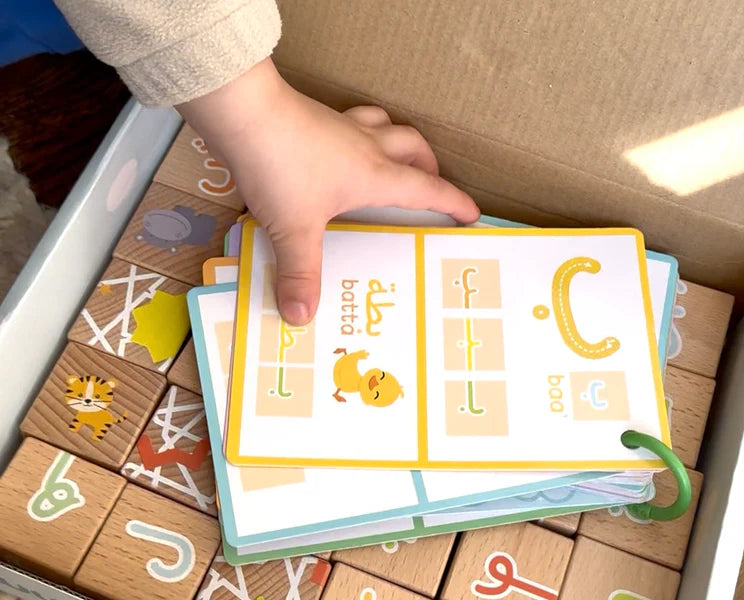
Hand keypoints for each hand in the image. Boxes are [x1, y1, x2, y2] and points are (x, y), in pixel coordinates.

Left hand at [177, 58, 479, 324]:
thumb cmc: (280, 167)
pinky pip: (352, 120)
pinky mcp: (317, 117)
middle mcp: (367, 146)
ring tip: (397, 160)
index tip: (471, 214)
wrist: (245, 112)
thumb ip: (301, 273)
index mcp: (375, 175)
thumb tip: (302, 316)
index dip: (453, 202)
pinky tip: (341, 146)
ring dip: (400, 142)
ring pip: (388, 126)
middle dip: (430, 167)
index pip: (427, 189)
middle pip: (414, 147)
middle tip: (431, 184)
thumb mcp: (294, 229)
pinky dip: (360, 131)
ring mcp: (342, 127)